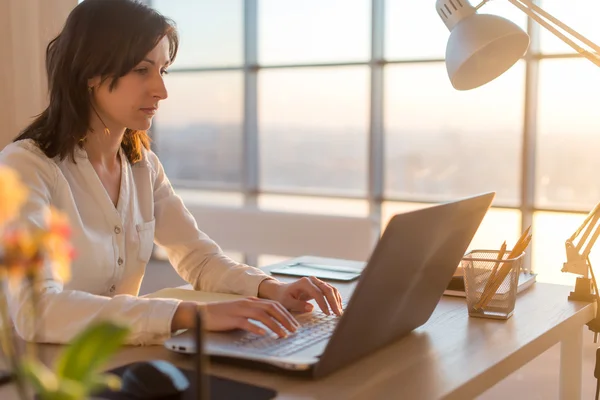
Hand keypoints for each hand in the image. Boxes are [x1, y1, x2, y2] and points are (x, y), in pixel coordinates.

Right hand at [171, 298, 298, 337]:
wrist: (203, 312)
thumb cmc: (223, 315)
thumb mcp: (242, 311)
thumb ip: (254, 314)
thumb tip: (268, 323)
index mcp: (252, 300)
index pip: (274, 305)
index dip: (286, 314)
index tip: (294, 324)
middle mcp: (248, 303)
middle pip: (272, 308)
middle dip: (286, 319)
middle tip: (294, 330)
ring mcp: (240, 310)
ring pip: (263, 315)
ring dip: (276, 325)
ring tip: (283, 334)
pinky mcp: (232, 318)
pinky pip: (246, 323)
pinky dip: (256, 328)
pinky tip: (264, 334)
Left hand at [258, 277, 342, 315]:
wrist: (281, 291)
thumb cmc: (282, 297)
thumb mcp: (286, 302)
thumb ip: (298, 305)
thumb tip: (311, 308)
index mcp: (304, 282)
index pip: (317, 293)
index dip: (323, 303)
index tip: (327, 314)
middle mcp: (312, 280)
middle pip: (327, 289)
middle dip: (334, 302)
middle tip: (337, 314)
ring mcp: (316, 282)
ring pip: (331, 289)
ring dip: (337, 300)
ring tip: (339, 312)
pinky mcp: (319, 286)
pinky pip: (331, 291)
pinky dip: (336, 298)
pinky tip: (338, 307)